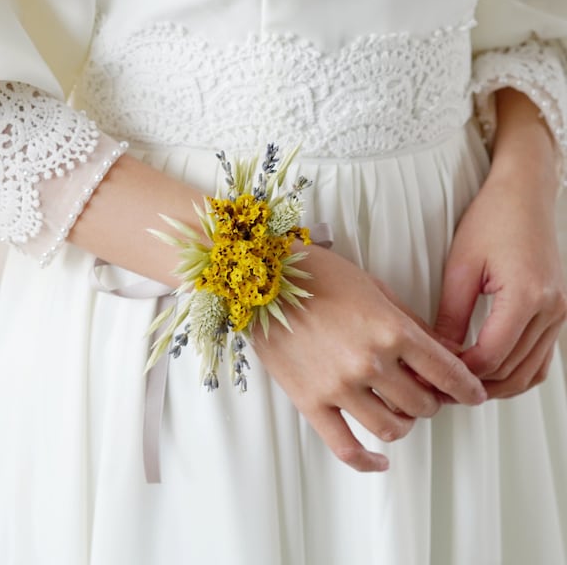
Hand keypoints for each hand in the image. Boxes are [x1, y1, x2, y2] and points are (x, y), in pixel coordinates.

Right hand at [253, 244, 486, 471]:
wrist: (263, 280)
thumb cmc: (320, 276)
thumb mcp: (375, 289)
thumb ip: (412, 324)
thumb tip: (447, 353)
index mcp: (391, 330)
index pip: (447, 372)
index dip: (468, 388)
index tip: (474, 395)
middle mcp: (369, 362)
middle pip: (422, 403)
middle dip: (432, 401)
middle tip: (426, 393)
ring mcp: (339, 386)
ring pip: (392, 428)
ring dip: (405, 423)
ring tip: (400, 412)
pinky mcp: (310, 402)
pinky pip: (346, 448)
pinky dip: (368, 462)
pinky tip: (380, 462)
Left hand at [435, 90, 566, 399]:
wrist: (525, 193)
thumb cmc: (492, 219)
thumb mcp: (460, 267)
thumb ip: (451, 315)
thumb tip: (439, 352)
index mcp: (525, 297)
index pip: (489, 358)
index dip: (457, 374)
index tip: (430, 375)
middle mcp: (551, 310)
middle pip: (511, 373)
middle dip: (474, 386)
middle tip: (440, 388)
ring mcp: (560, 313)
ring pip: (530, 372)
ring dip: (495, 384)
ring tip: (458, 383)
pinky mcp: (558, 312)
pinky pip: (540, 358)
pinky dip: (515, 372)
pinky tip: (487, 370)